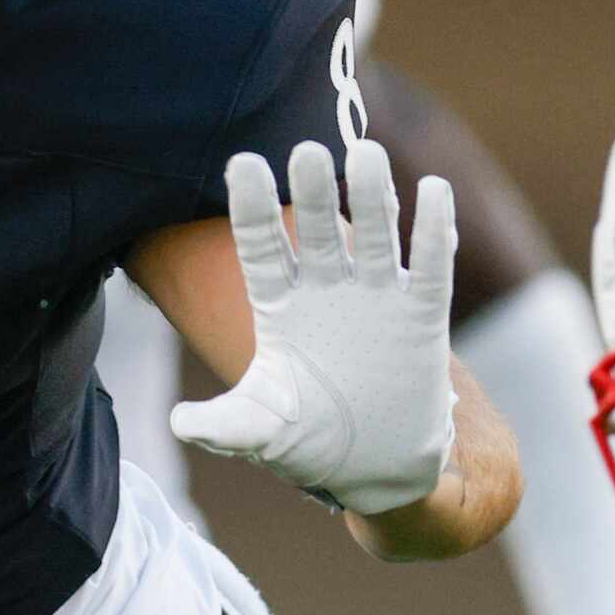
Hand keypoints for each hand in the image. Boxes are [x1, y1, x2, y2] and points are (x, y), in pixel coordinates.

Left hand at [171, 139, 455, 515]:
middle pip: (317, 231)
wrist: (376, 465)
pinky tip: (433, 190)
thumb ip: (227, 423)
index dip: (252, 207)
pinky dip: (433, 231)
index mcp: (279, 305)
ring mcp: (376, 297)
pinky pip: (430, 267)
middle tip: (307, 149)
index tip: (242, 162)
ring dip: (374, 197)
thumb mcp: (263, 430)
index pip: (261, 246)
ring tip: (367, 153)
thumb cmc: (308, 438)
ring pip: (375, 236)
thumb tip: (180, 423)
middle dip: (312, 192)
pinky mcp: (422, 316)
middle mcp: (326, 289)